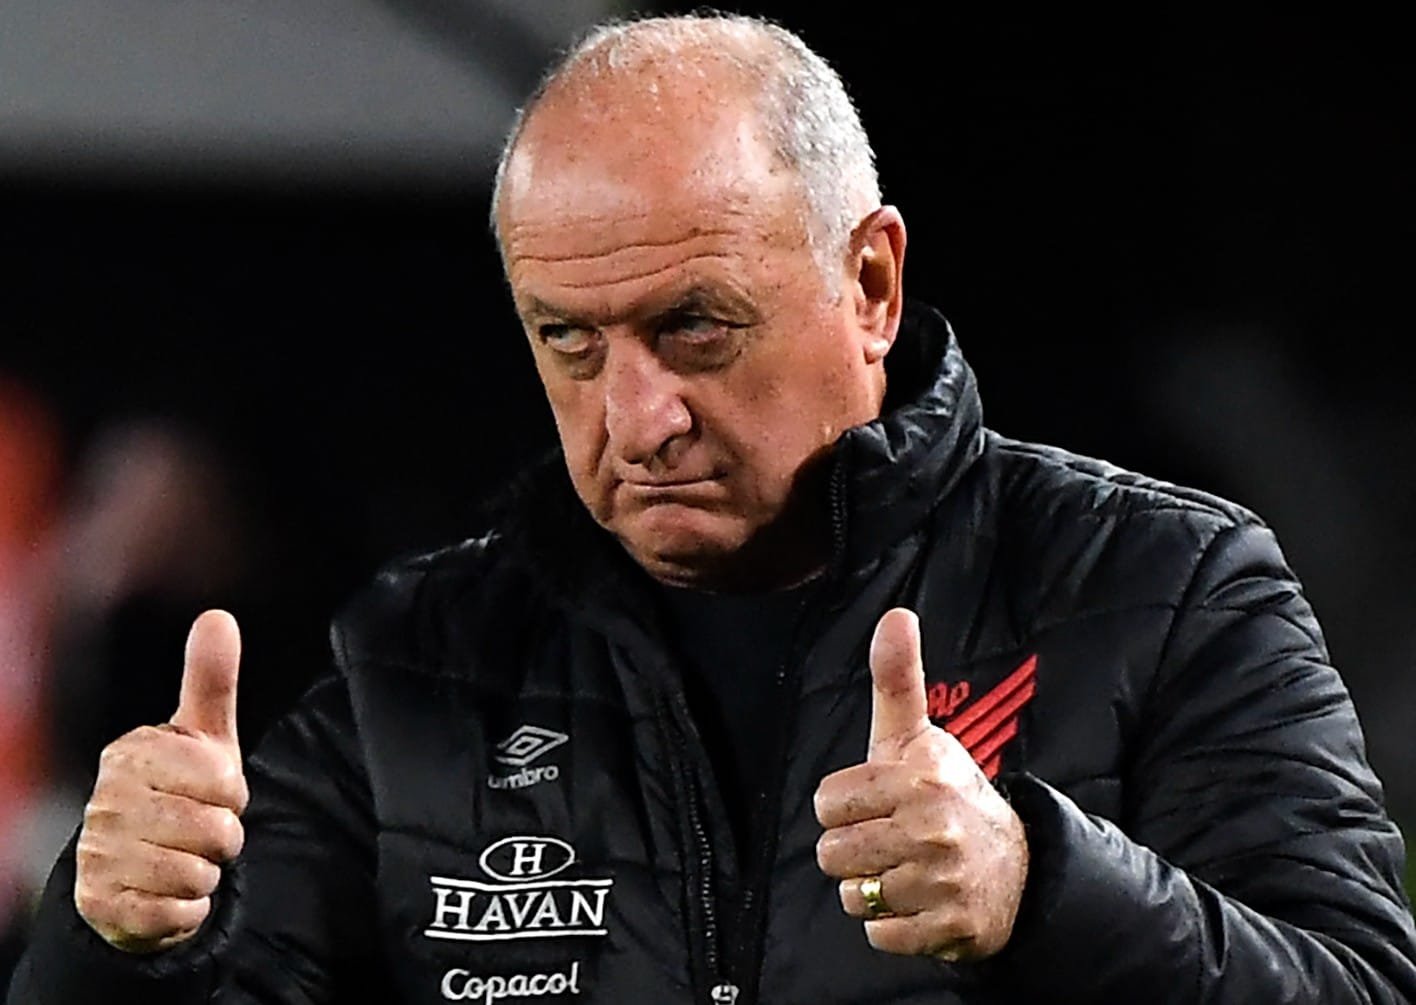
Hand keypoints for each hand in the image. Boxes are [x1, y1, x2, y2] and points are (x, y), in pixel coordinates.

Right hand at [74, 609, 248, 952]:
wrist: (136, 869)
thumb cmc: (181, 792)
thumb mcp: (203, 735)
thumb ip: (210, 679)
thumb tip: (218, 617)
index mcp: (132, 755)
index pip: (223, 779)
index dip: (233, 793)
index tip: (216, 791)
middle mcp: (107, 802)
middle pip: (216, 830)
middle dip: (224, 837)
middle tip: (202, 830)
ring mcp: (98, 854)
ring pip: (198, 873)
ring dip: (207, 873)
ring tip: (187, 858)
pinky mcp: (102, 904)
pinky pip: (178, 912)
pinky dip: (189, 910)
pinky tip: (171, 892)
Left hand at [814, 608, 1027, 961]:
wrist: (1018, 867)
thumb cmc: (948, 794)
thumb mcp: (918, 736)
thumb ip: (897, 679)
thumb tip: (895, 615)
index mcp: (921, 775)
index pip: (826, 803)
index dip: (845, 805)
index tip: (877, 802)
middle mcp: (934, 825)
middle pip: (831, 853)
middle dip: (853, 850)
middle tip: (890, 839)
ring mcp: (944, 880)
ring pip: (851, 896)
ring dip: (869, 888)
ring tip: (905, 869)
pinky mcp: (949, 927)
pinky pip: (878, 934)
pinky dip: (892, 924)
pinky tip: (919, 900)